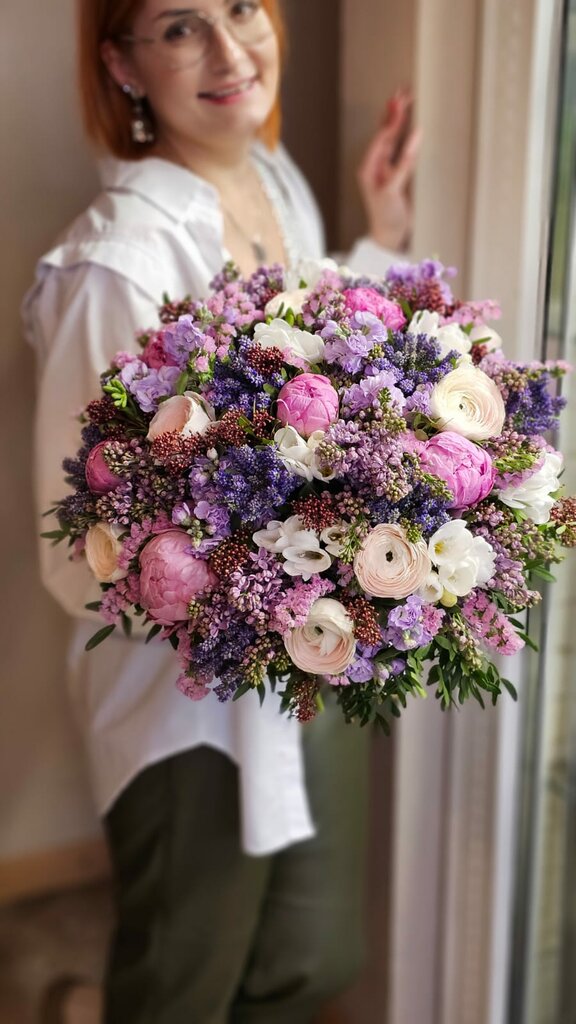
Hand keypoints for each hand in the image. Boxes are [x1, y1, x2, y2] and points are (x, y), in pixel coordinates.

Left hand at [357, 90, 420, 252]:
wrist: (390, 238)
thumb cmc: (387, 217)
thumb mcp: (393, 190)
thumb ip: (403, 163)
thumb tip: (415, 135)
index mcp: (369, 167)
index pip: (382, 137)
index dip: (392, 119)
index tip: (402, 102)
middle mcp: (376, 165)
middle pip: (386, 132)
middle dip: (395, 111)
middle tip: (404, 89)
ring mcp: (387, 169)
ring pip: (394, 138)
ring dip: (401, 119)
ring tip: (407, 98)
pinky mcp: (398, 175)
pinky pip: (403, 149)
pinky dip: (408, 135)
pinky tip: (413, 123)